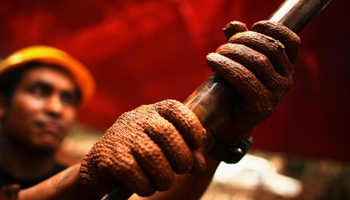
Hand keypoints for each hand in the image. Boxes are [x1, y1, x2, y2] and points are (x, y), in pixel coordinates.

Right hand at [79, 100, 205, 196]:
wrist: (104, 167)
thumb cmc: (143, 156)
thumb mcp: (167, 150)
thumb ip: (186, 153)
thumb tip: (200, 164)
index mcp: (154, 111)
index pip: (175, 109)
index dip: (192, 126)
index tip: (197, 145)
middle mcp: (136, 118)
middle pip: (167, 133)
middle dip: (182, 157)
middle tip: (182, 170)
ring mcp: (120, 135)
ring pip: (151, 155)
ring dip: (165, 177)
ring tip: (165, 183)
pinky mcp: (106, 154)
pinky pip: (132, 171)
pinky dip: (145, 185)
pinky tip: (146, 187)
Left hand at [206, 20, 299, 144]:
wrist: (229, 119)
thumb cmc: (234, 87)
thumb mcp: (238, 61)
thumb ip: (239, 41)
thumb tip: (233, 25)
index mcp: (285, 67)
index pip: (291, 42)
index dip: (273, 29)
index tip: (253, 26)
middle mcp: (286, 80)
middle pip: (271, 48)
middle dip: (244, 40)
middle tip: (224, 45)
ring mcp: (276, 95)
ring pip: (258, 63)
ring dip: (232, 53)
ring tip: (214, 54)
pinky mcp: (261, 107)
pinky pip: (246, 81)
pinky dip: (226, 67)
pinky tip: (212, 62)